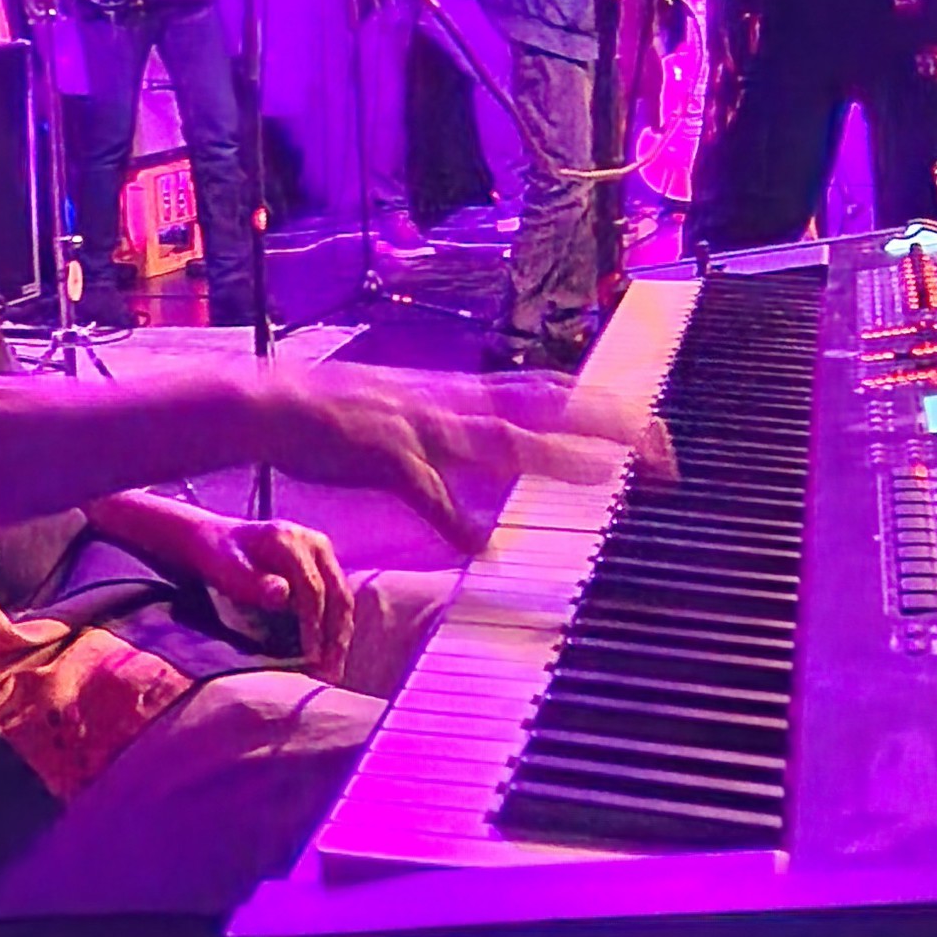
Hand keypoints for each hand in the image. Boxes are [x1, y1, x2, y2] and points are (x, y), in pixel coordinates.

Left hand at [178, 513, 354, 676]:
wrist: (219, 541)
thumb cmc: (220, 560)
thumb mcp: (228, 570)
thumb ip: (253, 583)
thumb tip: (283, 594)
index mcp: (290, 540)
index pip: (313, 588)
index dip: (314, 625)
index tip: (310, 657)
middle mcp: (314, 543)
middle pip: (338, 594)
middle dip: (336, 637)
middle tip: (329, 673)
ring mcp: (322, 553)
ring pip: (343, 599)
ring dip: (340, 636)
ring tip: (333, 670)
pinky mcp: (324, 566)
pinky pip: (338, 599)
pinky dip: (336, 628)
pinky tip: (330, 653)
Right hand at [260, 367, 671, 550]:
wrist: (273, 404)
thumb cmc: (345, 420)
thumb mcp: (418, 429)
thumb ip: (463, 453)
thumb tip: (501, 484)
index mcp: (465, 395)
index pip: (553, 390)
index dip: (606, 409)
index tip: (655, 434)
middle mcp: (454, 402)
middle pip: (547, 402)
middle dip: (608, 421)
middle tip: (663, 449)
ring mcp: (422, 426)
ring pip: (499, 436)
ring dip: (554, 455)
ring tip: (605, 475)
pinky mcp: (383, 456)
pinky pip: (425, 488)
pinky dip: (453, 515)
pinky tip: (476, 546)